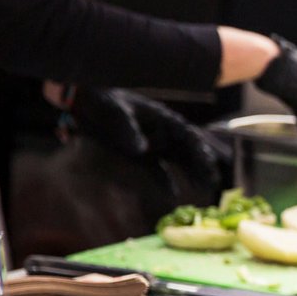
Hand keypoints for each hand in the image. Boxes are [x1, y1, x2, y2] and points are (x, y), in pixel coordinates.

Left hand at [66, 87, 228, 193]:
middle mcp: (162, 131)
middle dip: (202, 164)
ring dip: (191, 173)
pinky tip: (172, 195)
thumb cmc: (101, 100)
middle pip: (188, 149)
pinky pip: (157, 170)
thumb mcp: (114, 111)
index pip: (187, 135)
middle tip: (214, 182)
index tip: (209, 163)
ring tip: (205, 189)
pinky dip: (165, 181)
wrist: (81, 101)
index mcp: (161, 118)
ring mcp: (152, 144)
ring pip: (178, 160)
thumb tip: (142, 148)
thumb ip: (128, 128)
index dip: (200, 149)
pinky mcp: (139, 156)